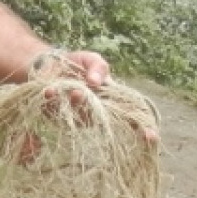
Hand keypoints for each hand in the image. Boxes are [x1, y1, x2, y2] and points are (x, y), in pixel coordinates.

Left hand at [34, 48, 157, 147]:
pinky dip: (54, 99)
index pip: (130, 119)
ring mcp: (75, 116)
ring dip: (78, 103)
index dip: (143, 130)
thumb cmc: (75, 63)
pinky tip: (49, 91)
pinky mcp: (55, 115)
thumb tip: (97, 82)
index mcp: (109, 101)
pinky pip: (56, 113)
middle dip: (100, 113)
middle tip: (88, 96)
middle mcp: (95, 113)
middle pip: (105, 121)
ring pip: (80, 116)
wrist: (45, 63)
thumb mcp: (92, 60)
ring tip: (75, 91)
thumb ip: (99, 67)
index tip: (151, 137)